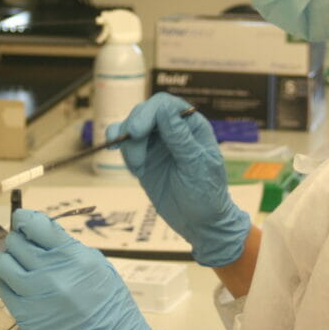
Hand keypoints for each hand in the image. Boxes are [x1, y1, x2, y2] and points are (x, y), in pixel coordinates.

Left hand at [0, 209, 179, 329]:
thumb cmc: (109, 303)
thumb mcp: (96, 264)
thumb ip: (66, 248)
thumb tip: (40, 233)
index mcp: (72, 258)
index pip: (35, 226)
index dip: (25, 219)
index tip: (23, 221)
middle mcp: (50, 275)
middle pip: (17, 243)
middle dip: (19, 239)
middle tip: (25, 243)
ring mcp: (35, 297)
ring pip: (4, 265)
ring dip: (10, 259)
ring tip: (21, 264)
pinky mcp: (25, 317)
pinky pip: (5, 290)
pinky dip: (9, 282)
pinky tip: (21, 284)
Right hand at [107, 93, 251, 266]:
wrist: (201, 224)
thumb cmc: (207, 194)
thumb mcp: (195, 166)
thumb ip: (179, 137)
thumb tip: (164, 108)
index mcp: (191, 126)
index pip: (164, 105)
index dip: (147, 113)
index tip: (136, 132)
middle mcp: (172, 130)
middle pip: (144, 113)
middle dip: (134, 130)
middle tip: (136, 159)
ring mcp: (156, 144)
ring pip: (131, 128)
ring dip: (127, 144)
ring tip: (137, 167)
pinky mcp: (144, 159)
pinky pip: (126, 146)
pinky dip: (122, 151)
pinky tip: (130, 166)